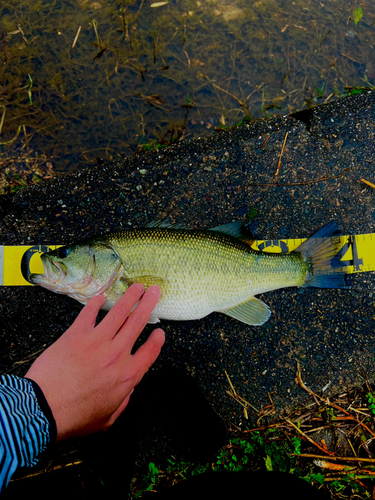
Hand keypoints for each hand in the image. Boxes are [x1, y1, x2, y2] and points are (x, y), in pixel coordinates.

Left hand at [26, 283, 164, 440]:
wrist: (44, 409)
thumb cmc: (73, 417)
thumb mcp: (107, 419)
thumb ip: (122, 403)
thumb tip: (126, 392)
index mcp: (127, 376)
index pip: (150, 351)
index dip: (157, 340)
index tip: (160, 331)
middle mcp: (116, 354)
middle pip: (138, 322)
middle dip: (148, 304)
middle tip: (154, 291)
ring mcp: (97, 342)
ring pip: (118, 312)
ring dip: (130, 297)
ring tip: (137, 287)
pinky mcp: (76, 335)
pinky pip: (88, 313)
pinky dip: (95, 303)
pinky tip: (100, 296)